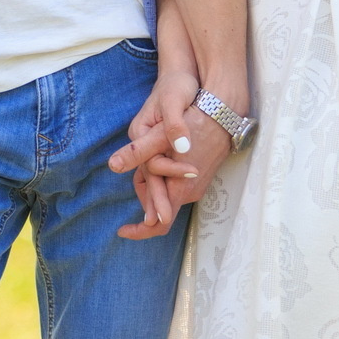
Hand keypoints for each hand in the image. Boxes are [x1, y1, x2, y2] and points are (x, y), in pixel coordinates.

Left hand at [110, 76, 231, 240]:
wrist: (225, 107)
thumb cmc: (196, 118)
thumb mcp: (162, 134)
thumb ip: (139, 152)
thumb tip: (113, 165)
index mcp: (180, 187)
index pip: (159, 223)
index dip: (139, 231)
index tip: (121, 231)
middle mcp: (190, 191)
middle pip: (160, 207)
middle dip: (144, 194)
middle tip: (134, 172)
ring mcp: (197, 184)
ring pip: (167, 194)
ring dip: (153, 184)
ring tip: (146, 159)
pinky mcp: (200, 175)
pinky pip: (176, 184)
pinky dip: (162, 177)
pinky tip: (158, 156)